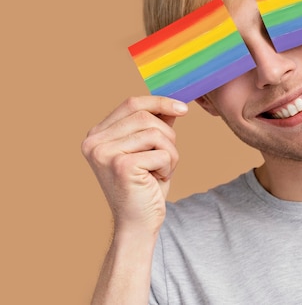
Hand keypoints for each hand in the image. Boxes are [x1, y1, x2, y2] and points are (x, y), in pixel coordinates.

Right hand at [81, 96, 187, 235]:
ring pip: (156, 134)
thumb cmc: (145, 186)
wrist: (138, 223)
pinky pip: (162, 153)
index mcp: (97, 134)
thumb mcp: (150, 149)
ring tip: (161, 171)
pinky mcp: (121, 166)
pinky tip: (158, 181)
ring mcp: (105, 154)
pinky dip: (169, 166)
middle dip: (167, 136)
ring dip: (170, 153)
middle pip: (146, 117)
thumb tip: (173, 102)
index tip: (183, 108)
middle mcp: (94, 142)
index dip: (159, 102)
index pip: (132, 104)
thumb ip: (155, 125)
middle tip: (167, 158)